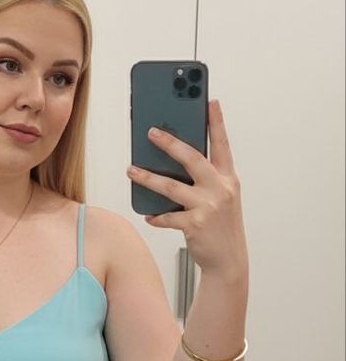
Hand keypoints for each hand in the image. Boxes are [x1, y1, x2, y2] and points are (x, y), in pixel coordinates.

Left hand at [127, 98, 248, 281]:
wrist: (229, 260)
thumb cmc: (221, 225)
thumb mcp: (221, 197)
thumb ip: (205, 178)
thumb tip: (174, 161)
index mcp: (228, 177)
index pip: (222, 144)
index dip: (216, 122)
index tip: (210, 100)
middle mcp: (221, 188)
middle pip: (192, 158)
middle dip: (170, 143)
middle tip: (150, 131)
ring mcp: (209, 206)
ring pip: (171, 186)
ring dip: (148, 178)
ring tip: (131, 170)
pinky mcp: (196, 224)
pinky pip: (168, 216)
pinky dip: (157, 216)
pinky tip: (148, 215)